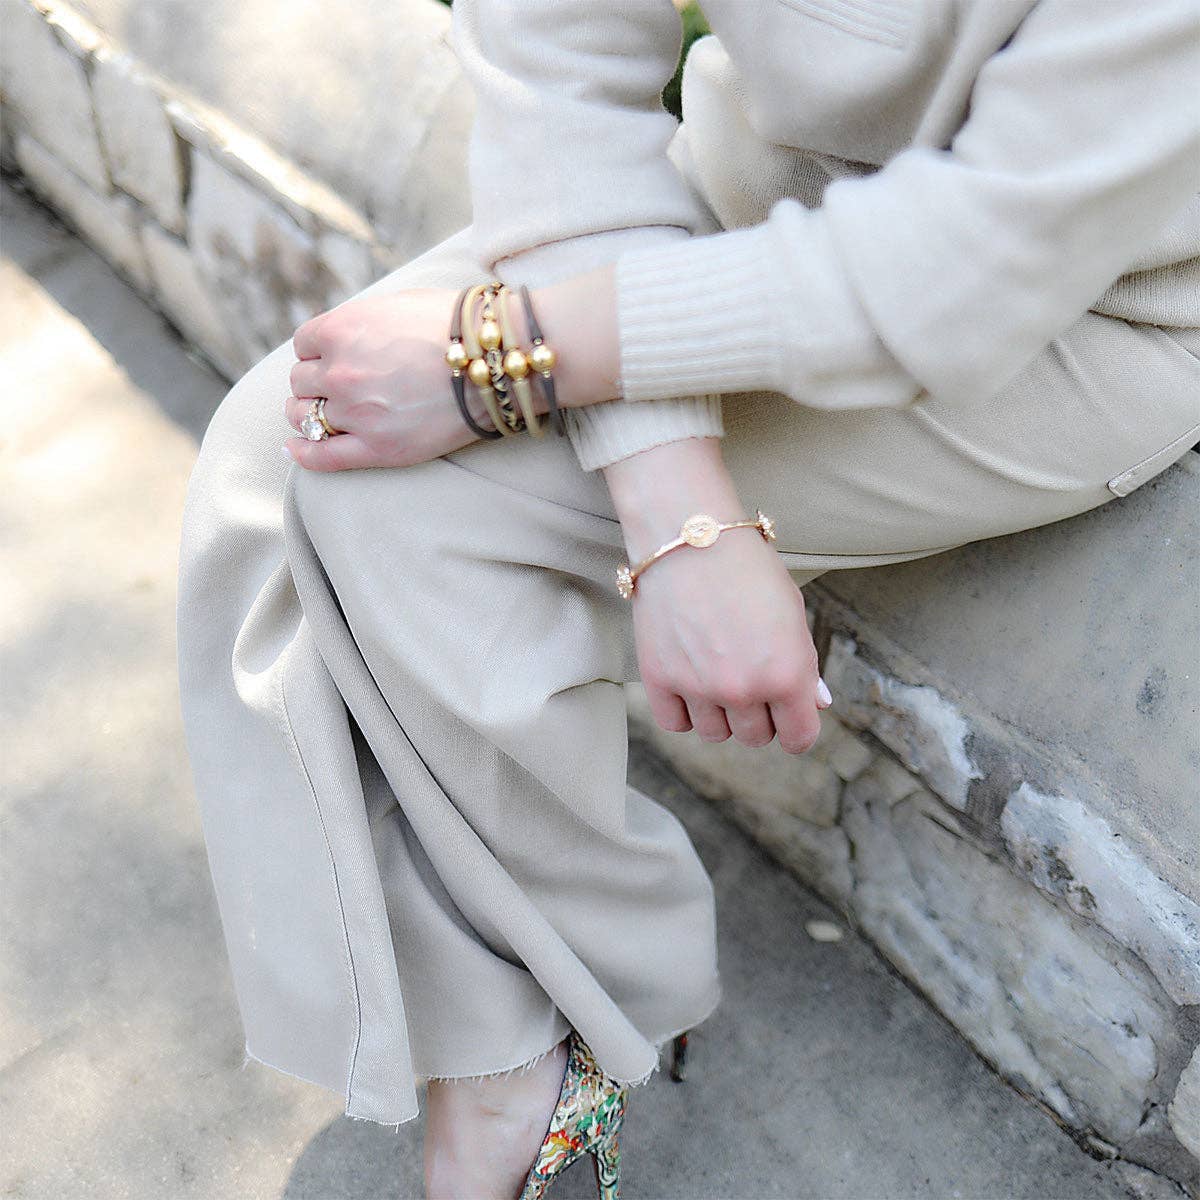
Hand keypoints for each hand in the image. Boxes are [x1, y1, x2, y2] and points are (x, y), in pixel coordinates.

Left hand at [283, 289, 492, 469]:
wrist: (495, 363)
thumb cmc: (455, 327)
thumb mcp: (397, 305)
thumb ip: (362, 322)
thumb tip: (344, 336)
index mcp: (342, 329)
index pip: (304, 344)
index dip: (318, 352)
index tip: (331, 359)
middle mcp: (341, 371)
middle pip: (301, 381)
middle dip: (316, 382)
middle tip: (336, 387)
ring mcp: (357, 412)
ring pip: (305, 415)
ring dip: (307, 413)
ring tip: (320, 415)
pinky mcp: (377, 448)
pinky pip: (322, 456)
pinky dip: (303, 453)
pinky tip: (296, 449)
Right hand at [604, 438, 830, 753]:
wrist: (691, 537)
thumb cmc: (749, 569)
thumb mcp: (792, 613)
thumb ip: (805, 665)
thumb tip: (818, 704)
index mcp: (788, 675)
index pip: (798, 738)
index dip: (796, 727)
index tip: (788, 715)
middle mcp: (744, 690)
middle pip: (755, 737)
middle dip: (758, 713)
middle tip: (747, 674)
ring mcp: (699, 688)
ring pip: (716, 733)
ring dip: (720, 712)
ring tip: (716, 670)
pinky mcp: (659, 679)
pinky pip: (677, 723)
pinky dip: (684, 710)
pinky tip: (689, 679)